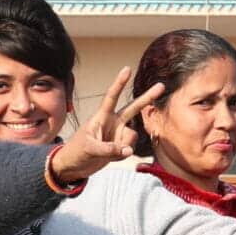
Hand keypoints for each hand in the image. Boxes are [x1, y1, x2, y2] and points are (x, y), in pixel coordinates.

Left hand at [47, 67, 165, 188]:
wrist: (74, 166)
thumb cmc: (76, 152)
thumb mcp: (89, 149)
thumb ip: (109, 149)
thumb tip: (128, 150)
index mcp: (101, 117)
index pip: (111, 97)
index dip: (119, 83)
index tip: (127, 68)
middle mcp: (113, 122)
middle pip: (133, 108)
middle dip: (147, 97)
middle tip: (162, 86)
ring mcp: (118, 134)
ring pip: (132, 137)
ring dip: (124, 147)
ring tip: (107, 153)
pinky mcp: (121, 146)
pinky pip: (129, 150)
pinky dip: (120, 156)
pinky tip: (109, 158)